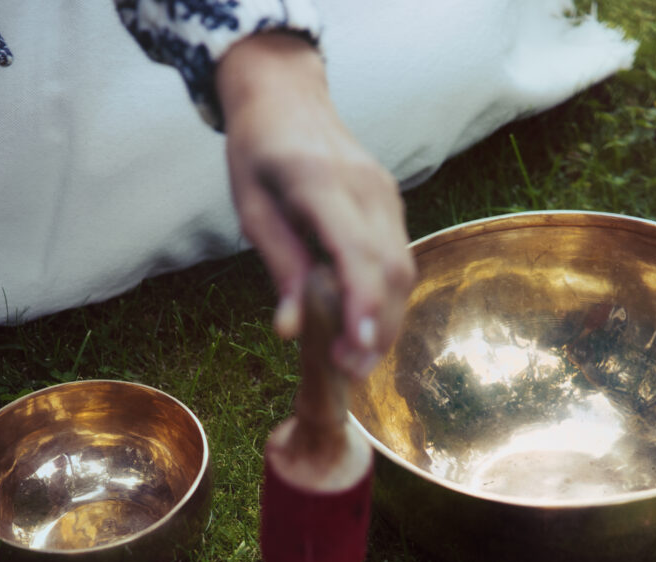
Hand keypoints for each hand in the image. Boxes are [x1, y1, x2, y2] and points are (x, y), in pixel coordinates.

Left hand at [216, 32, 415, 377]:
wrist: (286, 94)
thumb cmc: (258, 153)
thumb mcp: (253, 211)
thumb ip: (280, 268)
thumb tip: (291, 331)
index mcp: (321, 185)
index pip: (356, 254)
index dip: (361, 307)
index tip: (357, 351)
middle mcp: (366, 189)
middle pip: (390, 270)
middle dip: (377, 328)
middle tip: (350, 373)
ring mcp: (386, 195)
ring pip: (403, 269)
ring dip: (387, 320)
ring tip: (358, 360)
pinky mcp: (391, 204)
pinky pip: (399, 258)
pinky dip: (386, 298)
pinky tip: (366, 325)